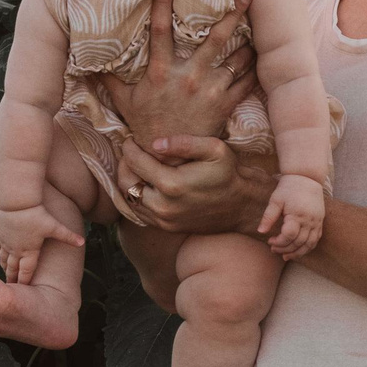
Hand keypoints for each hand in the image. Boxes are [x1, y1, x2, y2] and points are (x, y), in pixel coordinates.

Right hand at [0, 203, 81, 283]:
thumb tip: (83, 242)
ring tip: (6, 273)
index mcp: (29, 251)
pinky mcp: (0, 232)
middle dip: (12, 278)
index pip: (26, 271)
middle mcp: (16, 249)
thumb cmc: (36, 214)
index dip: (24, 281)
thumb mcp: (54, 226)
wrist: (17, 201)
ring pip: (3, 258)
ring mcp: (6, 241)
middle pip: (13, 267)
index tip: (23, 290)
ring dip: (5, 266)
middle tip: (12, 286)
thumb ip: (68, 236)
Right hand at [105, 0, 255, 147]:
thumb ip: (109, 78)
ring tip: (263, 25)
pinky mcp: (225, 105)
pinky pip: (246, 82)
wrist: (170, 160)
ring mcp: (210, 91)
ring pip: (237, 58)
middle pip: (216, 39)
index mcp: (161, 72)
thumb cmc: (146, 126)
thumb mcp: (124, 101)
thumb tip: (87, 61)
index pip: (160, 29)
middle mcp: (189, 77)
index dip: (163, 2)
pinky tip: (262, 56)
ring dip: (250, 41)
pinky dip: (255, 69)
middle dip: (233, 13)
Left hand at [113, 132, 279, 235]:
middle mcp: (163, 206)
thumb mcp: (215, 149)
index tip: (131, 138)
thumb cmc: (230, 174)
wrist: (243, 207)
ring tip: (134, 167)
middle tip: (128, 152)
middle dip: (123, 164)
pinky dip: (135, 197)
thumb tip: (155, 143)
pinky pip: (139, 212)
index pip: (135, 162)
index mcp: (172, 184)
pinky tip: (143, 184)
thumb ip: (184, 142)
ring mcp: (164, 220)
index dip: (129, 148)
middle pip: (126, 182)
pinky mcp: (167, 227)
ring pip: (129, 199)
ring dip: (128, 181)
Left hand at [263, 173, 325, 258]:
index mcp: (297, 215)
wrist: (307, 178)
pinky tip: (298, 250)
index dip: (278, 242)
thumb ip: (268, 216)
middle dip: (285, 249)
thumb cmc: (288, 188)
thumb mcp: (276, 200)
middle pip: (298, 242)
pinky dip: (308, 247)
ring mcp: (317, 222)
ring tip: (286, 256)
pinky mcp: (320, 222)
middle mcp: (309, 221)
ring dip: (297, 253)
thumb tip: (260, 232)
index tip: (269, 240)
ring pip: (309, 244)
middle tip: (274, 249)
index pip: (288, 236)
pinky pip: (316, 239)